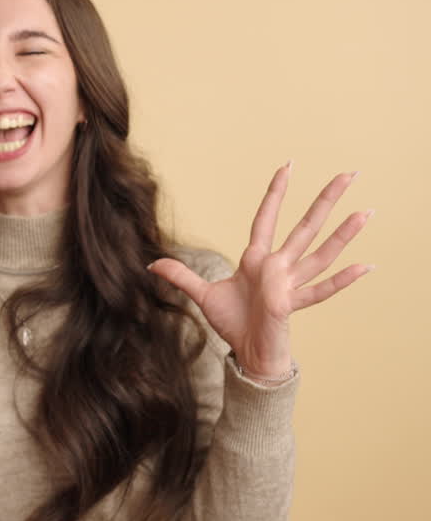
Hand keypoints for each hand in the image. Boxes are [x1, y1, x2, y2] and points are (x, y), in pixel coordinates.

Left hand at [149, 164, 372, 378]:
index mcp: (257, 260)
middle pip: (305, 227)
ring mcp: (289, 285)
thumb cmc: (233, 324)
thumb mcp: (203, 296)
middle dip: (325, 201)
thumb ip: (181, 276)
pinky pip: (321, 291)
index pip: (267, 219)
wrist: (248, 354)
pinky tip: (365, 266)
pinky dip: (343, 280)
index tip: (287, 166)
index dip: (275, 193)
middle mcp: (278, 267)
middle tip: (349, 174)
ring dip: (343, 234)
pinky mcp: (291, 305)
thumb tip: (153, 263)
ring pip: (320, 254)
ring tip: (366, 212)